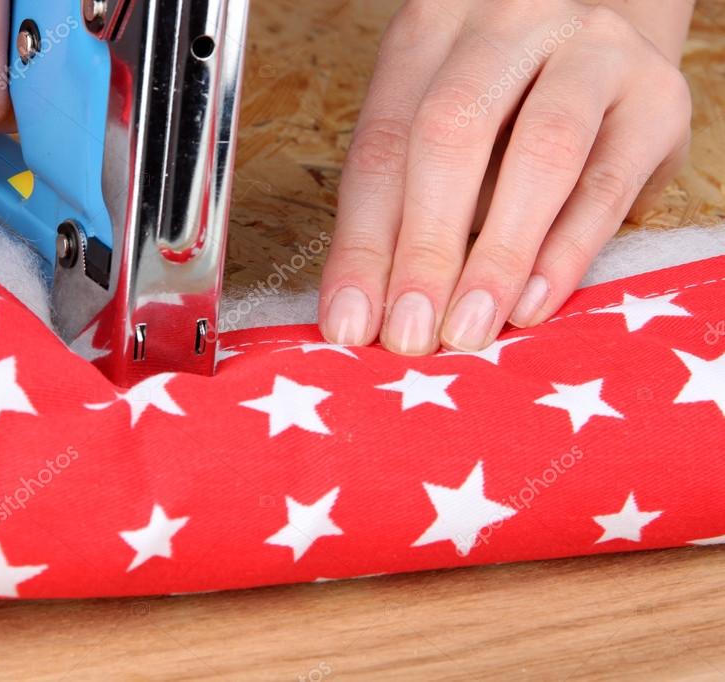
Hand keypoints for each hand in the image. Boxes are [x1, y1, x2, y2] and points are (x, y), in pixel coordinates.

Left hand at [319, 0, 692, 353]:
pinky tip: (529, 305)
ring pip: (542, 152)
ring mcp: (591, 49)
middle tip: (408, 335)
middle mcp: (509, 21)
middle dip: (424, 248)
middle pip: (453, 132)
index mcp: (431, 27)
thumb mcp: (435, 138)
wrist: (603, 59)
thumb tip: (361, 314)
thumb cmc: (500, 112)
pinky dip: (565, 252)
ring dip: (498, 256)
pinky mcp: (657, 97)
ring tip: (467, 329)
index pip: (382, 144)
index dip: (362, 243)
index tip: (348, 323)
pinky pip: (608, 183)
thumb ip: (399, 209)